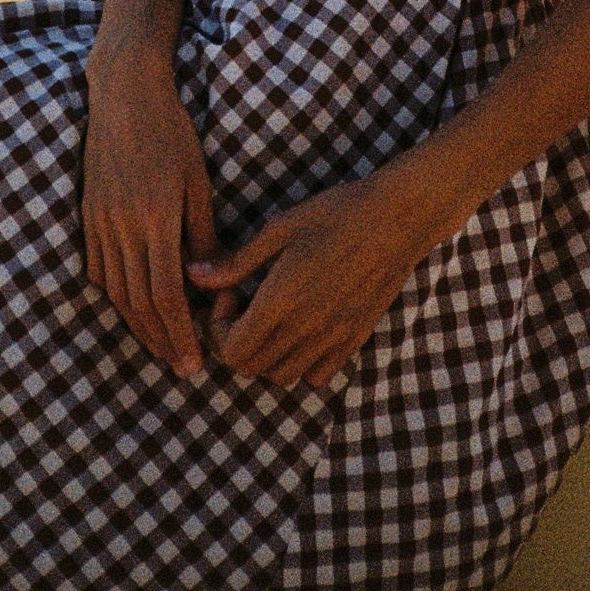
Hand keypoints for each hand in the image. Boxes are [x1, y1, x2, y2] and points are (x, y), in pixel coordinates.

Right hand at [81, 53, 215, 379]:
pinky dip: (114, 294)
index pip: (166, 295)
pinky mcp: (88, 214)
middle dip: (160, 341)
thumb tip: (209, 283)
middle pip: (139, 302)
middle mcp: (122, 226)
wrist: (124, 92)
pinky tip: (131, 307)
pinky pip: (97, 267)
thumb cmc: (171, 131)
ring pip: (115, 290)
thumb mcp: (198, 181)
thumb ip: (203, 234)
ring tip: (159, 346)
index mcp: (156, 218)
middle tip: (180, 367)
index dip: (179, 334)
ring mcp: (100, 221)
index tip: (194, 363)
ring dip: (137, 325)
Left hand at [187, 154, 449, 388]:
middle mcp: (306, 329)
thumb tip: (193, 276)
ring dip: (264, 354)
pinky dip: (299, 363)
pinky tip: (300, 327)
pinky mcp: (354, 340)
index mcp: (282, 301)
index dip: (216, 328)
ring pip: (281, 376)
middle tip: (242, 304)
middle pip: (251, 368)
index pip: (232, 351)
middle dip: (235, 340)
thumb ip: (235, 262)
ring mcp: (333, 340)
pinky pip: (316, 376)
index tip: (229, 293)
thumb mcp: (279, 229)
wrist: (396, 220)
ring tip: (269, 316)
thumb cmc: (335, 213)